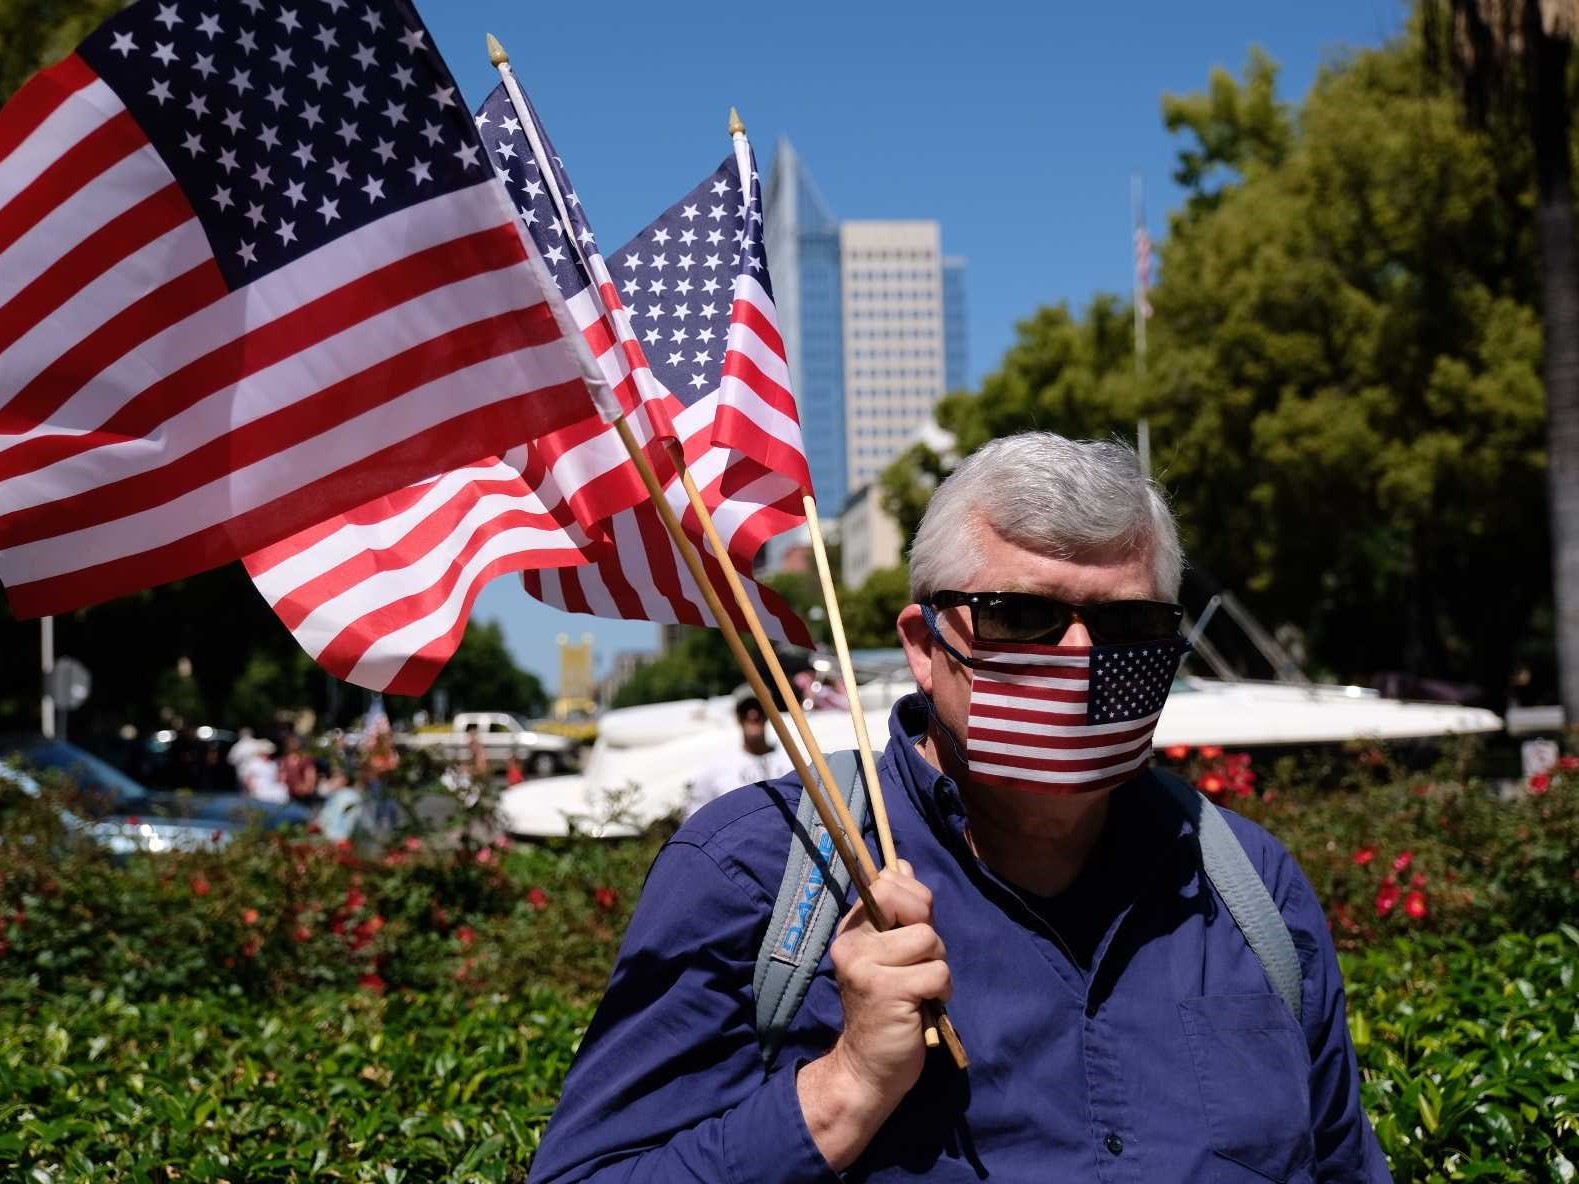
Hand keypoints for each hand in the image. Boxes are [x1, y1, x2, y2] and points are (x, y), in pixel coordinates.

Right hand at [796, 861, 951, 1170]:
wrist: (869, 1066)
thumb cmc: (887, 1006)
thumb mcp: (889, 953)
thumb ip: (897, 911)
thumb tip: (902, 863)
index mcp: (852, 928)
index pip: (888, 882)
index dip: (915, 899)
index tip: (913, 928)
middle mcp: (852, 942)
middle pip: (908, 901)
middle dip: (929, 927)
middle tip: (921, 959)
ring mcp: (866, 966)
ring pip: (929, 939)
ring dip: (938, 965)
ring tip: (920, 988)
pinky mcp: (887, 991)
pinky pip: (938, 973)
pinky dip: (941, 991)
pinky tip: (924, 1006)